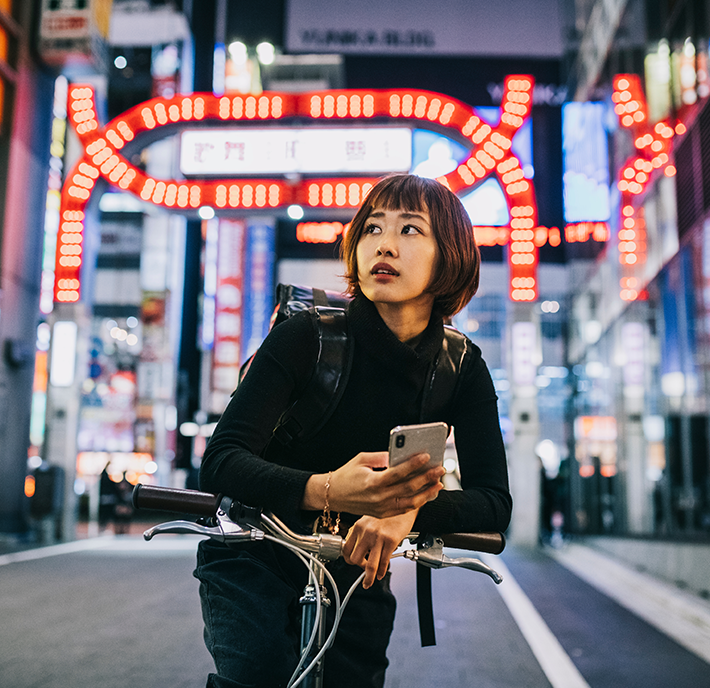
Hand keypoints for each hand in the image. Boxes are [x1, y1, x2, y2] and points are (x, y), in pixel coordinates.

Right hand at [323, 451, 443, 517]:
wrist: (333, 495)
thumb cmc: (346, 476)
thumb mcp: (362, 459)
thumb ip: (382, 456)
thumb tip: (401, 453)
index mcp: (373, 482)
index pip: (398, 472)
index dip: (414, 464)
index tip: (426, 456)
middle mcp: (379, 497)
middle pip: (408, 487)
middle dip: (427, 477)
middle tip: (439, 469)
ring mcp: (382, 508)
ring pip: (410, 502)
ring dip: (427, 492)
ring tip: (438, 483)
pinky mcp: (383, 514)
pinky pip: (404, 509)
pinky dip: (418, 502)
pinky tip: (426, 494)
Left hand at [343, 511, 417, 587]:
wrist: (403, 502)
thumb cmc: (388, 512)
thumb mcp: (370, 519)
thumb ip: (363, 532)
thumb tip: (359, 549)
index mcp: (358, 526)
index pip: (346, 549)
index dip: (349, 559)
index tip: (352, 563)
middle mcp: (366, 532)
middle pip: (355, 559)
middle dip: (359, 568)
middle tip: (363, 571)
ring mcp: (378, 537)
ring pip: (369, 565)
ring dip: (368, 578)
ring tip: (369, 582)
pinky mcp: (391, 541)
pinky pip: (384, 561)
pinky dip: (382, 571)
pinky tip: (381, 573)